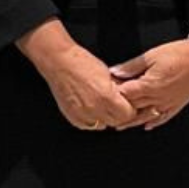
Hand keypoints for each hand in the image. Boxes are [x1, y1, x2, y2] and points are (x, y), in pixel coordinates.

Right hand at [19, 19, 136, 130]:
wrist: (59, 62)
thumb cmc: (82, 62)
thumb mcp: (108, 73)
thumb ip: (119, 89)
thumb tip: (128, 97)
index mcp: (106, 98)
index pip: (128, 114)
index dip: (129, 108)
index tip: (127, 103)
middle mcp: (94, 110)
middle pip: (116, 122)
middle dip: (118, 113)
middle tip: (115, 102)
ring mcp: (82, 115)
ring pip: (102, 125)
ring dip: (104, 117)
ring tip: (100, 102)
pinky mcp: (73, 118)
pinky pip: (88, 125)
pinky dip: (91, 118)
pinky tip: (89, 105)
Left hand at [111, 38, 188, 131]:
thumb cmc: (179, 54)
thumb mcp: (151, 55)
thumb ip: (131, 66)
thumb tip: (115, 72)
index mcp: (149, 85)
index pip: (125, 95)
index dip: (114, 96)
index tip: (104, 96)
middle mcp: (157, 98)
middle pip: (133, 108)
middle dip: (119, 111)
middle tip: (107, 114)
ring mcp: (167, 103)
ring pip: (145, 117)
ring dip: (132, 122)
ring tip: (120, 126)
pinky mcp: (176, 105)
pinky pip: (162, 118)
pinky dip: (153, 123)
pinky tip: (146, 126)